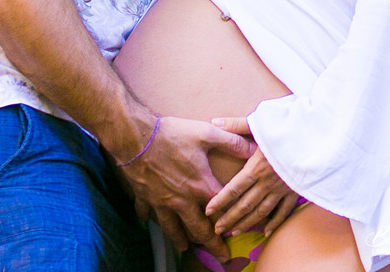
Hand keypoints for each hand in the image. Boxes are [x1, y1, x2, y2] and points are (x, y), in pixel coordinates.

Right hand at [118, 115, 255, 259]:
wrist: (135, 137)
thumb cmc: (172, 134)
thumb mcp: (208, 133)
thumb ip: (232, 142)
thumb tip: (254, 148)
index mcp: (199, 186)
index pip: (221, 211)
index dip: (232, 221)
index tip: (239, 231)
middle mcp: (181, 200)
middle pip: (197, 229)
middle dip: (211, 244)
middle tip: (220, 256)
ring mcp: (161, 201)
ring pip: (172, 228)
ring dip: (180, 239)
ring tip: (185, 248)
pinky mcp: (144, 197)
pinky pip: (147, 214)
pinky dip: (150, 220)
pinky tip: (151, 222)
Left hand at [206, 117, 298, 237]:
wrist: (320, 135)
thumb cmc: (290, 126)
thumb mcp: (262, 123)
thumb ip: (237, 125)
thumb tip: (213, 122)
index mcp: (257, 166)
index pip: (234, 189)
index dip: (220, 201)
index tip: (208, 211)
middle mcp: (268, 181)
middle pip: (245, 205)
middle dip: (229, 218)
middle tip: (217, 229)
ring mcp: (283, 188)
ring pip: (261, 211)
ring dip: (247, 224)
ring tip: (234, 232)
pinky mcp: (296, 190)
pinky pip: (284, 211)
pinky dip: (274, 222)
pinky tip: (265, 231)